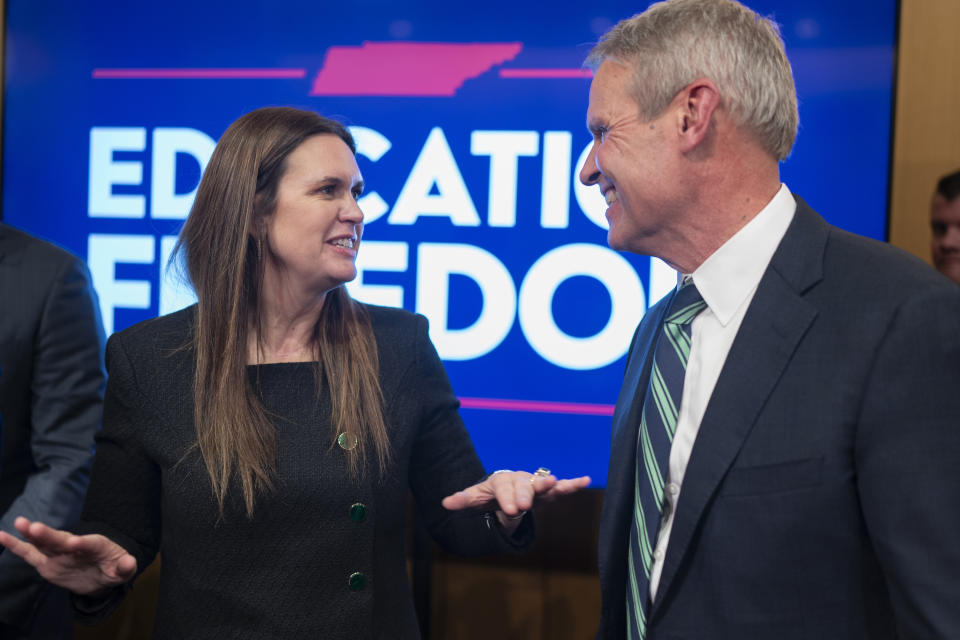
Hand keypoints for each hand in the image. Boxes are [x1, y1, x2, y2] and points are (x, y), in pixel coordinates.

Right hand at [0, 517, 136, 594]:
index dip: (82, 543)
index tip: (74, 542)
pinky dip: (15, 545)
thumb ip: (126, 566)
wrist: (101, 573)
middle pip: (61, 540)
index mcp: (96, 546)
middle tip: (34, 527)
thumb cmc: (113, 568)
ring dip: (33, 535)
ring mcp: (59, 553)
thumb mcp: (123, 569)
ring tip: (20, 523)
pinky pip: (29, 553)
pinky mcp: (46, 562)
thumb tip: (131, 563)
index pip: (89, 544)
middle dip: (49, 534)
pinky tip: (1, 536)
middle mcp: (74, 546)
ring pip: (44, 543)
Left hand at [441, 470, 590, 529]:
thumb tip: (444, 503)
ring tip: (555, 483)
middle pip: (524, 485)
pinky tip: (585, 480)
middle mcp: (520, 480)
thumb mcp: (476, 498)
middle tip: (523, 506)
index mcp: (502, 481)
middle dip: (524, 494)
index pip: (503, 488)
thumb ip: (463, 500)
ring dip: (548, 484)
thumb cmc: (491, 494)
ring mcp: (535, 485)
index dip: (507, 498)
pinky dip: (572, 484)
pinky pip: (561, 488)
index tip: (511, 510)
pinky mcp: (548, 492)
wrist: (506, 489)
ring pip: (542, 484)